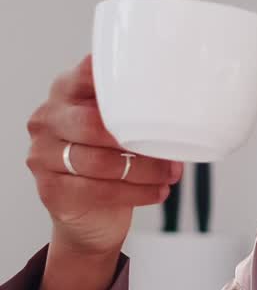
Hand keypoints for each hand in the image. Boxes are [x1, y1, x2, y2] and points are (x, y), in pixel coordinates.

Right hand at [26, 55, 182, 259]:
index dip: (117, 82)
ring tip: (170, 174)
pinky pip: (98, 190)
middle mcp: (48, 118)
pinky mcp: (50, 188)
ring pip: (100, 161)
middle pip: (92, 124)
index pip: (88, 74)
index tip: (150, 90)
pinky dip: (136, 192)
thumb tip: (181, 106)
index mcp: (66, 90)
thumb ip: (134, 109)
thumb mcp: (118, 127)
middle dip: (137, 140)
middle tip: (169, 148)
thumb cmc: (109, 161)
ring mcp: (43, 153)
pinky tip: (158, 191)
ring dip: (144, 170)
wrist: (91, 215)